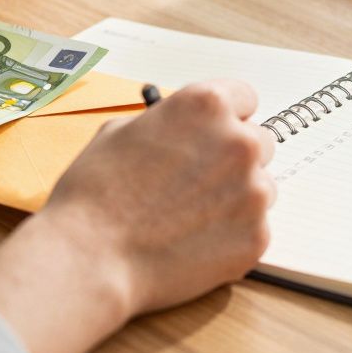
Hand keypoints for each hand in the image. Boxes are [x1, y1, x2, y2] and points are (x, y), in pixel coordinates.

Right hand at [0, 80, 274, 352]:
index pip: (244, 97)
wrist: (92, 255)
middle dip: (233, 157)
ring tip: (188, 215)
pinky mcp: (257, 237)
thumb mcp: (121, 131)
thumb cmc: (96, 192)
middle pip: (258, 141)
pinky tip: (192, 240)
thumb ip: (167, 123)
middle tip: (199, 178)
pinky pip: (253, 227)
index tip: (216, 131)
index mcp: (206, 105)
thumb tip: (184, 131)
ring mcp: (253, 192)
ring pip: (259, 186)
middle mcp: (239, 142)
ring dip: (235, 196)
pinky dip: (231, 234)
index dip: (226, 116)